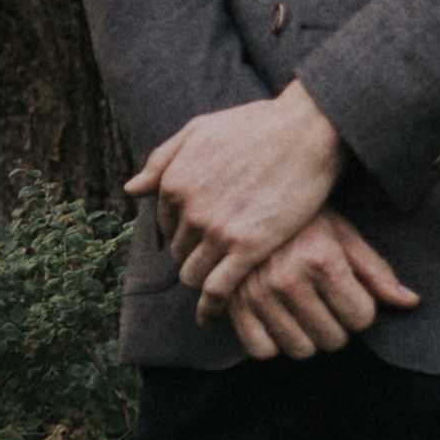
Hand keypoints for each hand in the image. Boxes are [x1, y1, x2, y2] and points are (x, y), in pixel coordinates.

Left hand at [133, 84, 344, 302]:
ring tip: (218, 283)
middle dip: (192, 254)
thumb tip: (132, 188)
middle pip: (178, 250)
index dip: (182, 230)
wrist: (307, 130)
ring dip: (201, 280)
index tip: (200, 236)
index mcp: (174, 182)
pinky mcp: (248, 248)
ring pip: (193, 274)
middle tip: (215, 258)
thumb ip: (163, 159)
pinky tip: (212, 316)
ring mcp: (217, 231)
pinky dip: (211, 307)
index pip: (165, 222)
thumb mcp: (200, 130)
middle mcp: (189, 209)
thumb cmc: (258, 124)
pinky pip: (218, 289)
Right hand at [212, 213, 420, 358]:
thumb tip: (411, 302)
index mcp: (321, 260)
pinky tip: (280, 322)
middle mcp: (287, 280)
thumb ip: (377, 273)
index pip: (361, 318)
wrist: (250, 202)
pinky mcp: (233, 305)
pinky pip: (261, 351)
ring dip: (309, 337)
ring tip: (306, 312)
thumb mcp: (346, 237)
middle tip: (328, 304)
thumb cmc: (307, 221)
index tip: (352, 295)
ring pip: (300, 350)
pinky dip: (274, 343)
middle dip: (338, 326)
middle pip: (333, 339)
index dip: (362, 310)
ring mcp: (256, 294)